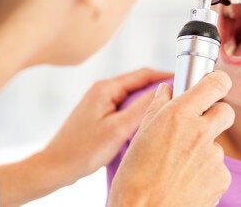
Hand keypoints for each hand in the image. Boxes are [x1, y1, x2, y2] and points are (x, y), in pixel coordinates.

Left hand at [0, 68, 171, 206]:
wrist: (56, 166)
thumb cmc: (82, 151)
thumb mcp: (118, 129)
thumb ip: (142, 109)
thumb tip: (165, 92)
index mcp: (106, 88)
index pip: (144, 74)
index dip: (166, 76)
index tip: (185, 81)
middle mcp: (102, 90)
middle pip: (140, 83)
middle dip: (161, 88)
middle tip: (182, 97)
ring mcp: (100, 101)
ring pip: (133, 96)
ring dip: (150, 101)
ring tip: (169, 110)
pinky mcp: (99, 114)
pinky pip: (126, 107)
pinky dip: (139, 111)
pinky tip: (148, 123)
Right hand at [108, 71, 234, 206]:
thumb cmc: (134, 180)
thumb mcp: (140, 136)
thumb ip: (157, 108)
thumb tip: (167, 90)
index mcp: (178, 115)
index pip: (216, 84)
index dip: (218, 83)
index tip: (214, 86)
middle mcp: (200, 132)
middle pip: (226, 111)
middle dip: (216, 115)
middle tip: (198, 127)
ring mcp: (214, 157)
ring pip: (217, 144)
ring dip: (204, 151)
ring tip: (178, 168)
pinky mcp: (222, 178)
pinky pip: (218, 169)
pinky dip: (206, 174)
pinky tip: (186, 183)